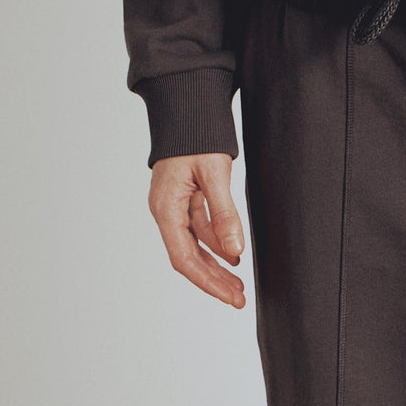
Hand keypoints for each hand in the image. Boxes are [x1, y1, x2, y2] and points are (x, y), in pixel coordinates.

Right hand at [148, 151, 246, 307]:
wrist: (187, 107)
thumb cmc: (195, 137)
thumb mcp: (214, 173)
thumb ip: (224, 212)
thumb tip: (234, 248)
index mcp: (166, 208)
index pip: (184, 258)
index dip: (207, 282)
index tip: (230, 297)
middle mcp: (166, 211)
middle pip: (189, 257)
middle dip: (214, 280)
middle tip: (238, 298)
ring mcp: (174, 205)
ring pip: (196, 245)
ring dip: (217, 264)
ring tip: (239, 282)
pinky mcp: (185, 198)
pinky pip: (200, 228)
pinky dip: (217, 242)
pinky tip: (233, 253)